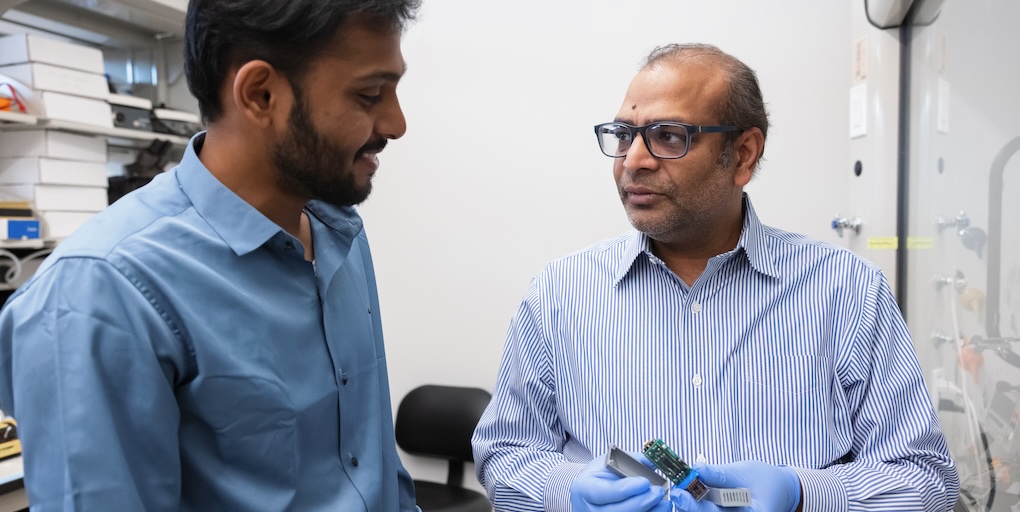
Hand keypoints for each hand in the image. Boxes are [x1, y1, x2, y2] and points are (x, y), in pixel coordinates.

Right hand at [569, 452, 669, 511]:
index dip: (626, 489)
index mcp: (584, 489)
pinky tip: (660, 510)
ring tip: (664, 503)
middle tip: (658, 491)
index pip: (604, 492)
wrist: (592, 494)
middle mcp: (590, 510)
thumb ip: (629, 461)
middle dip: (642, 502)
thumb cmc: (600, 476)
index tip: (645, 482)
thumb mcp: (608, 462)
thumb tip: (653, 461)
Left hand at [669, 460, 799, 511]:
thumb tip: (695, 469)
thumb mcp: (745, 473)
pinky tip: (687, 492)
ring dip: (690, 504)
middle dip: (688, 506)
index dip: (695, 507)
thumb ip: (720, 474)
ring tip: (679, 489)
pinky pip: (707, 510)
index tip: (680, 493)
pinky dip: (696, 502)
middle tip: (675, 491)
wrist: (780, 488)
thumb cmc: (767, 480)